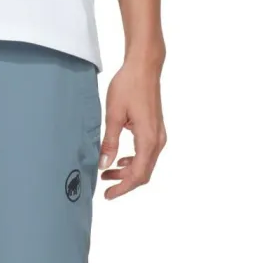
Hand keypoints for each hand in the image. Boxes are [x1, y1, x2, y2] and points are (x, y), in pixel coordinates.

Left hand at [98, 55, 166, 198]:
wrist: (144, 67)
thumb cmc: (128, 86)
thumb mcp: (113, 114)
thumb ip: (109, 141)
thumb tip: (104, 165)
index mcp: (148, 139)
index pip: (137, 174)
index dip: (122, 187)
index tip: (107, 194)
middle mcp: (158, 140)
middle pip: (144, 173)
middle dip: (124, 182)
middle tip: (105, 187)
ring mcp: (159, 135)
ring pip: (146, 164)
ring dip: (128, 171)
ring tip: (108, 172)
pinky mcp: (156, 129)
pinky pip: (147, 153)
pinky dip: (134, 160)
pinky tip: (121, 159)